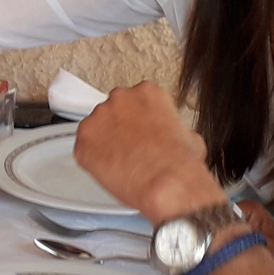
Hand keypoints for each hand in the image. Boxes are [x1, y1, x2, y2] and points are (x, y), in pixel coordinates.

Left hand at [73, 82, 224, 223]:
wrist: (165, 182)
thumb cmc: (180, 163)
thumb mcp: (190, 136)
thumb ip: (173, 128)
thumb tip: (174, 137)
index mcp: (148, 92)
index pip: (136, 101)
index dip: (139, 120)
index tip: (142, 133)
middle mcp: (120, 98)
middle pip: (114, 110)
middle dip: (120, 128)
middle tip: (131, 148)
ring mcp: (98, 118)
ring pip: (97, 129)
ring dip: (105, 143)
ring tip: (121, 163)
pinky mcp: (83, 141)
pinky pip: (84, 149)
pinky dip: (93, 160)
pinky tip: (109, 170)